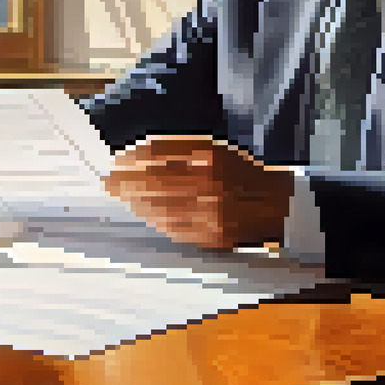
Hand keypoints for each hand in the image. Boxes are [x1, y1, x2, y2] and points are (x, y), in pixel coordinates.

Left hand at [104, 135, 295, 249]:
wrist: (278, 204)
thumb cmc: (241, 172)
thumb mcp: (213, 149)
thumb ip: (178, 149)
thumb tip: (136, 154)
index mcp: (208, 156)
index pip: (156, 156)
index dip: (131, 159)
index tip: (115, 161)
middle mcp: (208, 184)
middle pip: (152, 183)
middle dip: (124, 182)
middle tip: (107, 181)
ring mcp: (209, 213)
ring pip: (157, 207)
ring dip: (133, 202)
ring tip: (120, 195)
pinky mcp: (210, 236)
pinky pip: (171, 228)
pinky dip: (152, 219)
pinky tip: (141, 211)